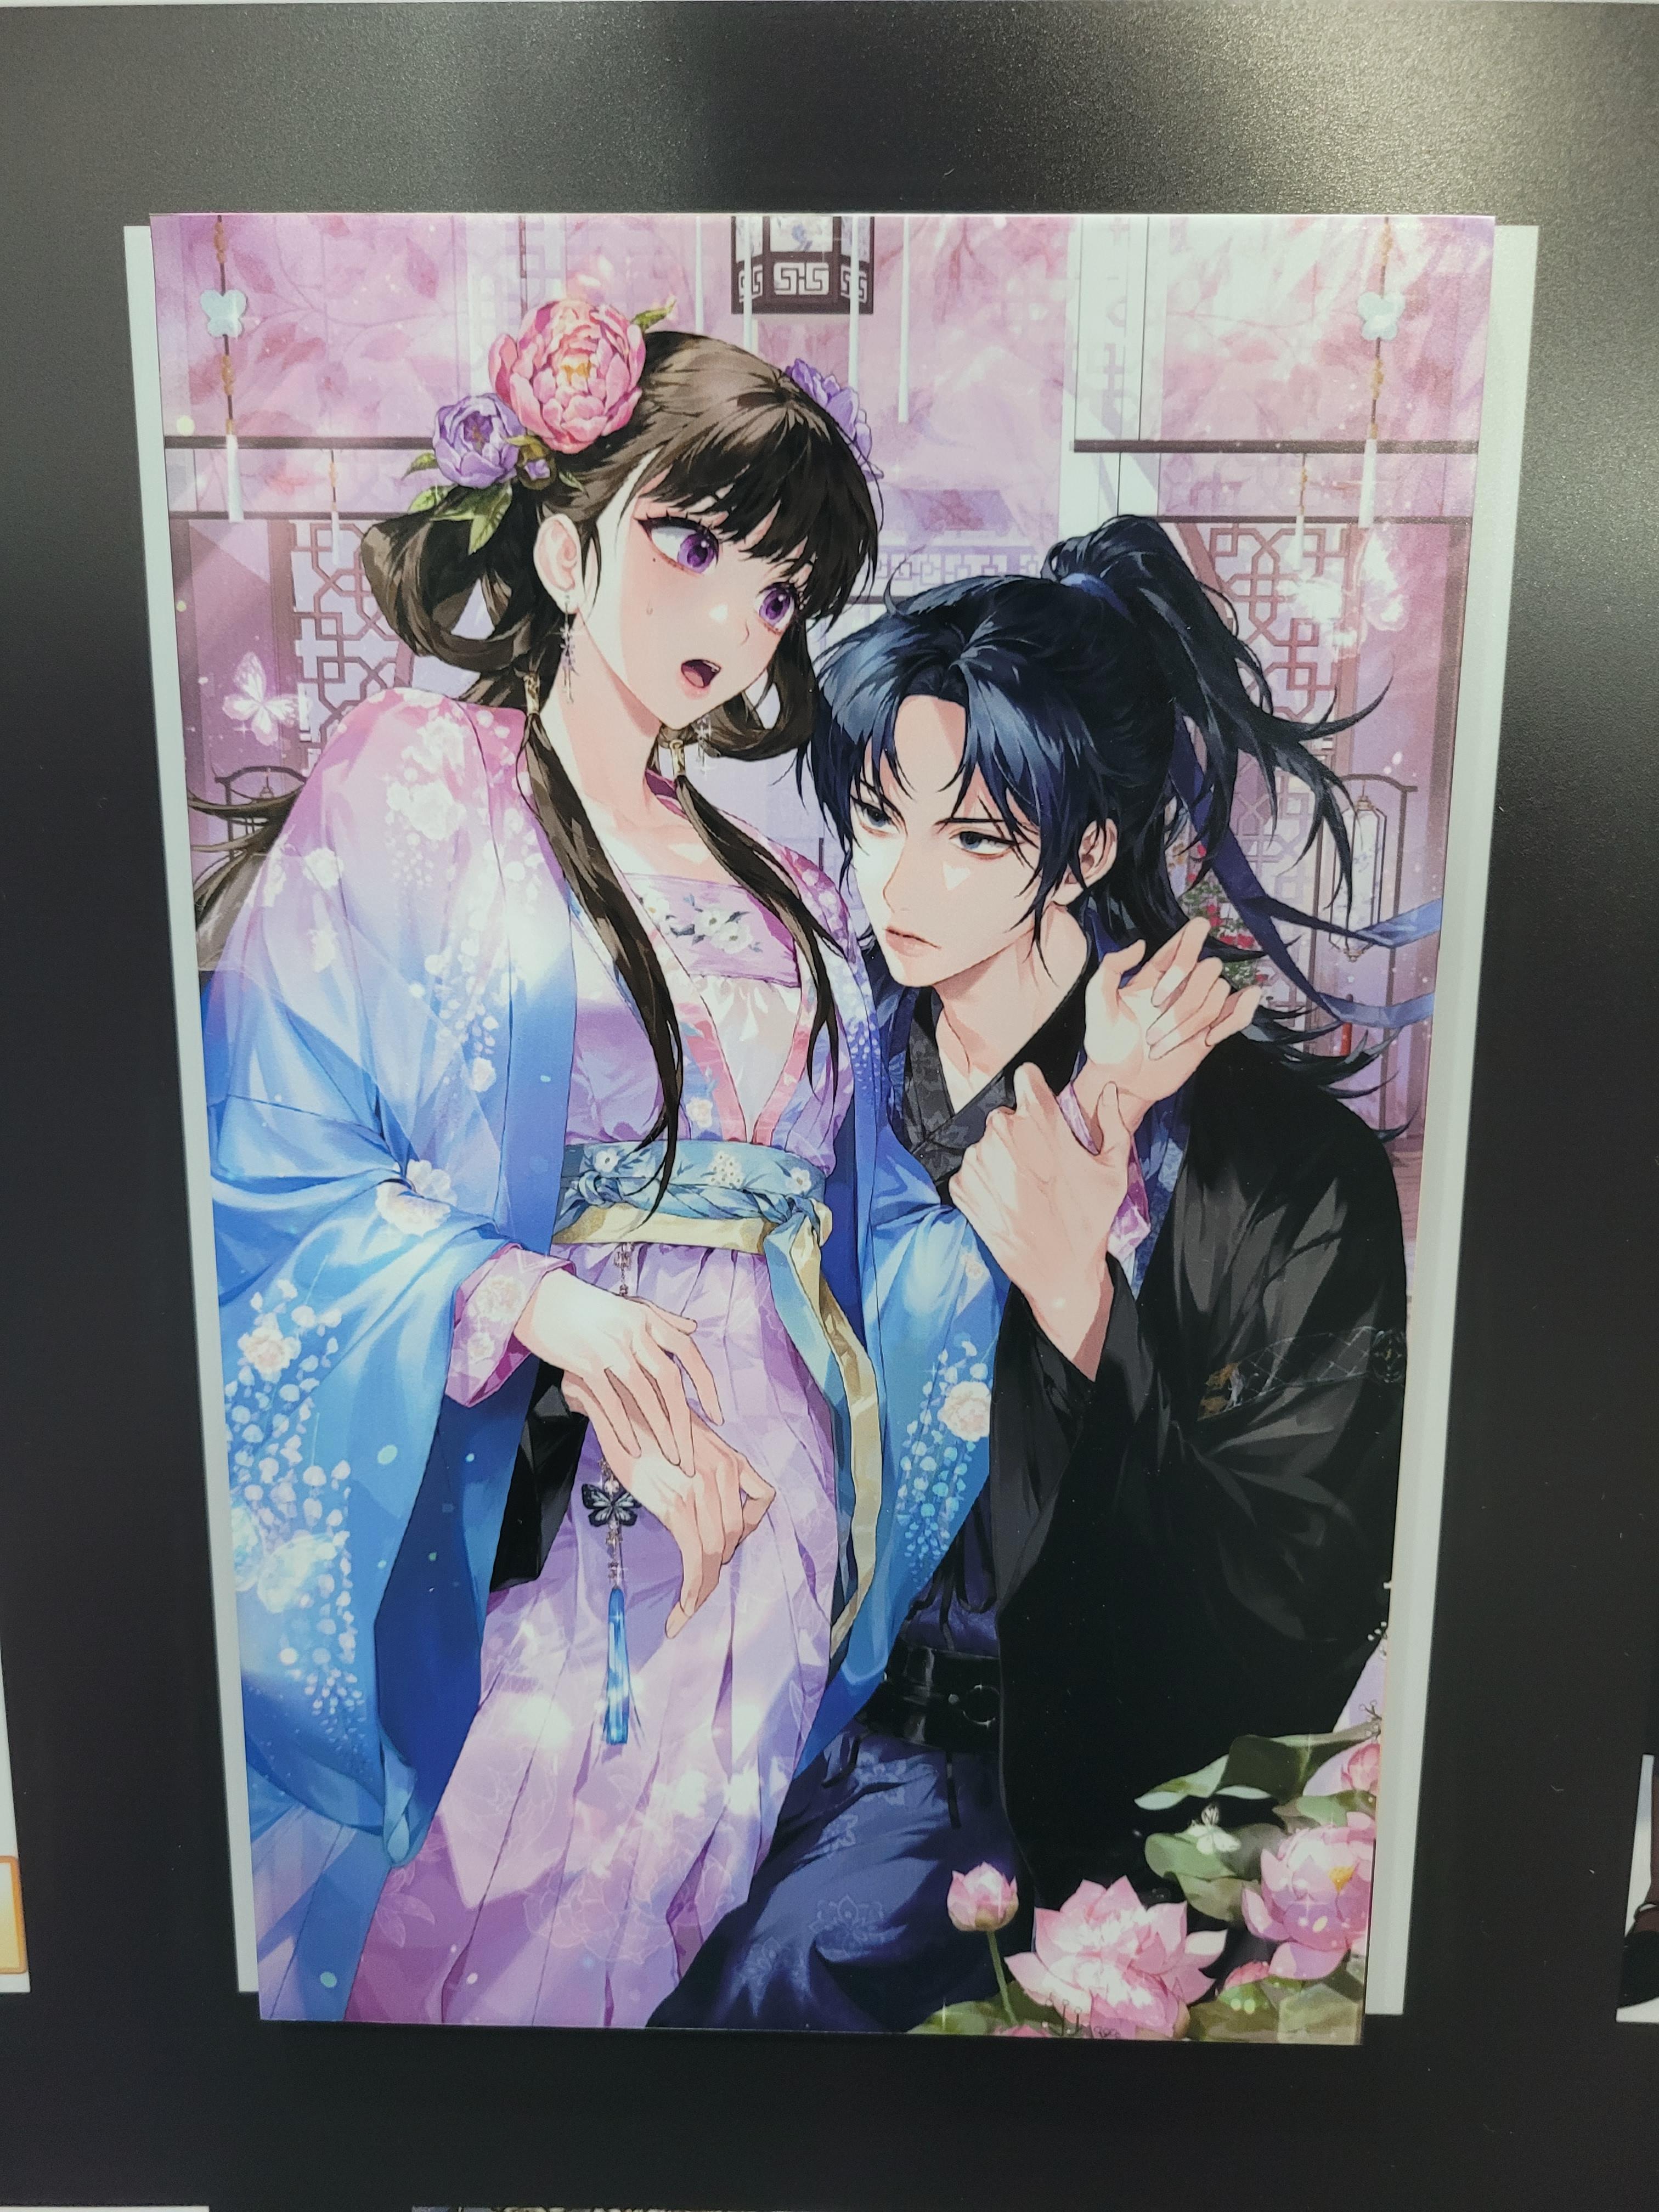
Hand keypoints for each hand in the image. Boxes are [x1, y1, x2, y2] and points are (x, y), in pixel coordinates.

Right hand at [514, 1268, 721, 1471]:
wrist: (538, 1297)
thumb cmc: (585, 1304)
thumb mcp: (629, 1305)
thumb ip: (663, 1318)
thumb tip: (693, 1329)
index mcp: (647, 1318)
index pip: (688, 1352)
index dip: (706, 1385)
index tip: (717, 1415)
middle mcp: (634, 1331)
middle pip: (670, 1380)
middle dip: (684, 1420)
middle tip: (691, 1453)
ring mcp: (610, 1347)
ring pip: (644, 1394)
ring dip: (660, 1430)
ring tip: (670, 1457)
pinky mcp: (585, 1362)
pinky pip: (610, 1401)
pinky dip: (623, 1427)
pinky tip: (632, 1449)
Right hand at [564, 1378, 775, 1635]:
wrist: (618, 1398)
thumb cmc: (645, 1418)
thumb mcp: (686, 1438)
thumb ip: (702, 1467)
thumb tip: (700, 1498)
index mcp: (730, 1458)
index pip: (757, 1506)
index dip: (743, 1534)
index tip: (723, 1547)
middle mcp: (724, 1473)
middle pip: (733, 1536)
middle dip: (717, 1566)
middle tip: (697, 1586)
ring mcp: (702, 1490)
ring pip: (715, 1554)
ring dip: (703, 1590)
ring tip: (687, 1609)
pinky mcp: (677, 1506)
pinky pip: (694, 1559)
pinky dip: (692, 1591)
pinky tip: (681, 1610)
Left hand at [950, 1064, 1134, 1377]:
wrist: (1058, 1271)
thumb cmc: (1090, 1219)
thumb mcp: (1114, 1170)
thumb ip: (1113, 1123)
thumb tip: (1109, 1090)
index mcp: (1040, 1122)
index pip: (1026, 1078)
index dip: (1036, 1091)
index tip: (1042, 1108)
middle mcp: (1002, 1134)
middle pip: (1007, 1115)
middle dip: (1022, 1132)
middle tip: (1042, 1164)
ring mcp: (978, 1161)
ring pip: (987, 1144)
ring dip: (1003, 1159)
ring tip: (1026, 1189)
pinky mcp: (962, 1187)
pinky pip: (972, 1171)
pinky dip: (986, 1182)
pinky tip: (1009, 1201)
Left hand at [1073, 917, 1260, 1137]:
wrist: (1118, 1080)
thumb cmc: (1104, 1041)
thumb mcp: (1097, 1001)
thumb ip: (1111, 968)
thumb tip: (1141, 944)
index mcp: (1155, 975)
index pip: (1181, 947)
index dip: (1191, 938)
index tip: (1198, 927)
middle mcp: (1181, 988)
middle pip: (1208, 968)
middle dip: (1186, 995)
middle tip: (1154, 1023)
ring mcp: (1197, 1010)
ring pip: (1219, 994)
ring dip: (1192, 1020)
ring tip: (1161, 1045)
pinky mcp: (1209, 1033)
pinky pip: (1238, 1014)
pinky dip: (1236, 1017)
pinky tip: (1213, 1033)